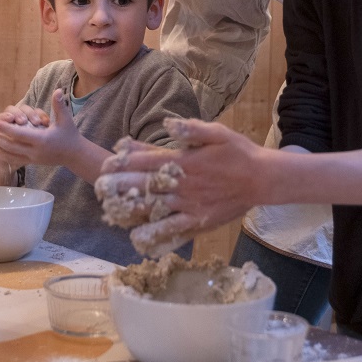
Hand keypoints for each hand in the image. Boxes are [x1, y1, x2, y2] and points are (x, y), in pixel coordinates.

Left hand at [0, 90, 81, 168]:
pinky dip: (2, 157)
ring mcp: (32, 159)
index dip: (8, 129)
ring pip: (10, 156)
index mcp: (43, 140)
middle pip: (12, 146)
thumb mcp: (66, 120)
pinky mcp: (31, 162)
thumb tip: (58, 90)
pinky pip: (13, 161)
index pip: (21, 135)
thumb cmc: (70, 135)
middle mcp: (36, 151)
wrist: (74, 155)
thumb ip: (60, 105)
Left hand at [95, 117, 269, 255]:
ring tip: (110, 211)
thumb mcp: (218, 132)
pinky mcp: (198, 221)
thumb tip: (168, 124)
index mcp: (186, 161)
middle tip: (99, 187)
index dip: (125, 162)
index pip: (149, 161)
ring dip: (131, 209)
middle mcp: (184, 185)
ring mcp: (190, 205)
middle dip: (121, 186)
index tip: (107, 164)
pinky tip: (138, 237)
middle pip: (146, 185)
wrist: (263, 179)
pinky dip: (155, 234)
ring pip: (155, 209)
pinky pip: (173, 230)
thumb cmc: (239, 153)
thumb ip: (192, 129)